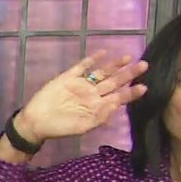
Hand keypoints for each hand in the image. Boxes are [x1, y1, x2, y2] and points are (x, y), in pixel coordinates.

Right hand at [16, 52, 148, 142]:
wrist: (36, 121)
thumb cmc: (59, 128)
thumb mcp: (83, 126)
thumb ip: (101, 116)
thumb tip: (117, 105)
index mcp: (98, 107)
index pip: (119, 98)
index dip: (131, 93)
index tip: (144, 87)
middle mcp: (93, 94)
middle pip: (114, 82)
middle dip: (129, 74)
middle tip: (144, 65)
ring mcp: (82, 84)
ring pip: (102, 73)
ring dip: (114, 66)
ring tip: (128, 58)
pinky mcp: (69, 77)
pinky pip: (83, 67)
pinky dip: (92, 60)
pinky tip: (103, 54)